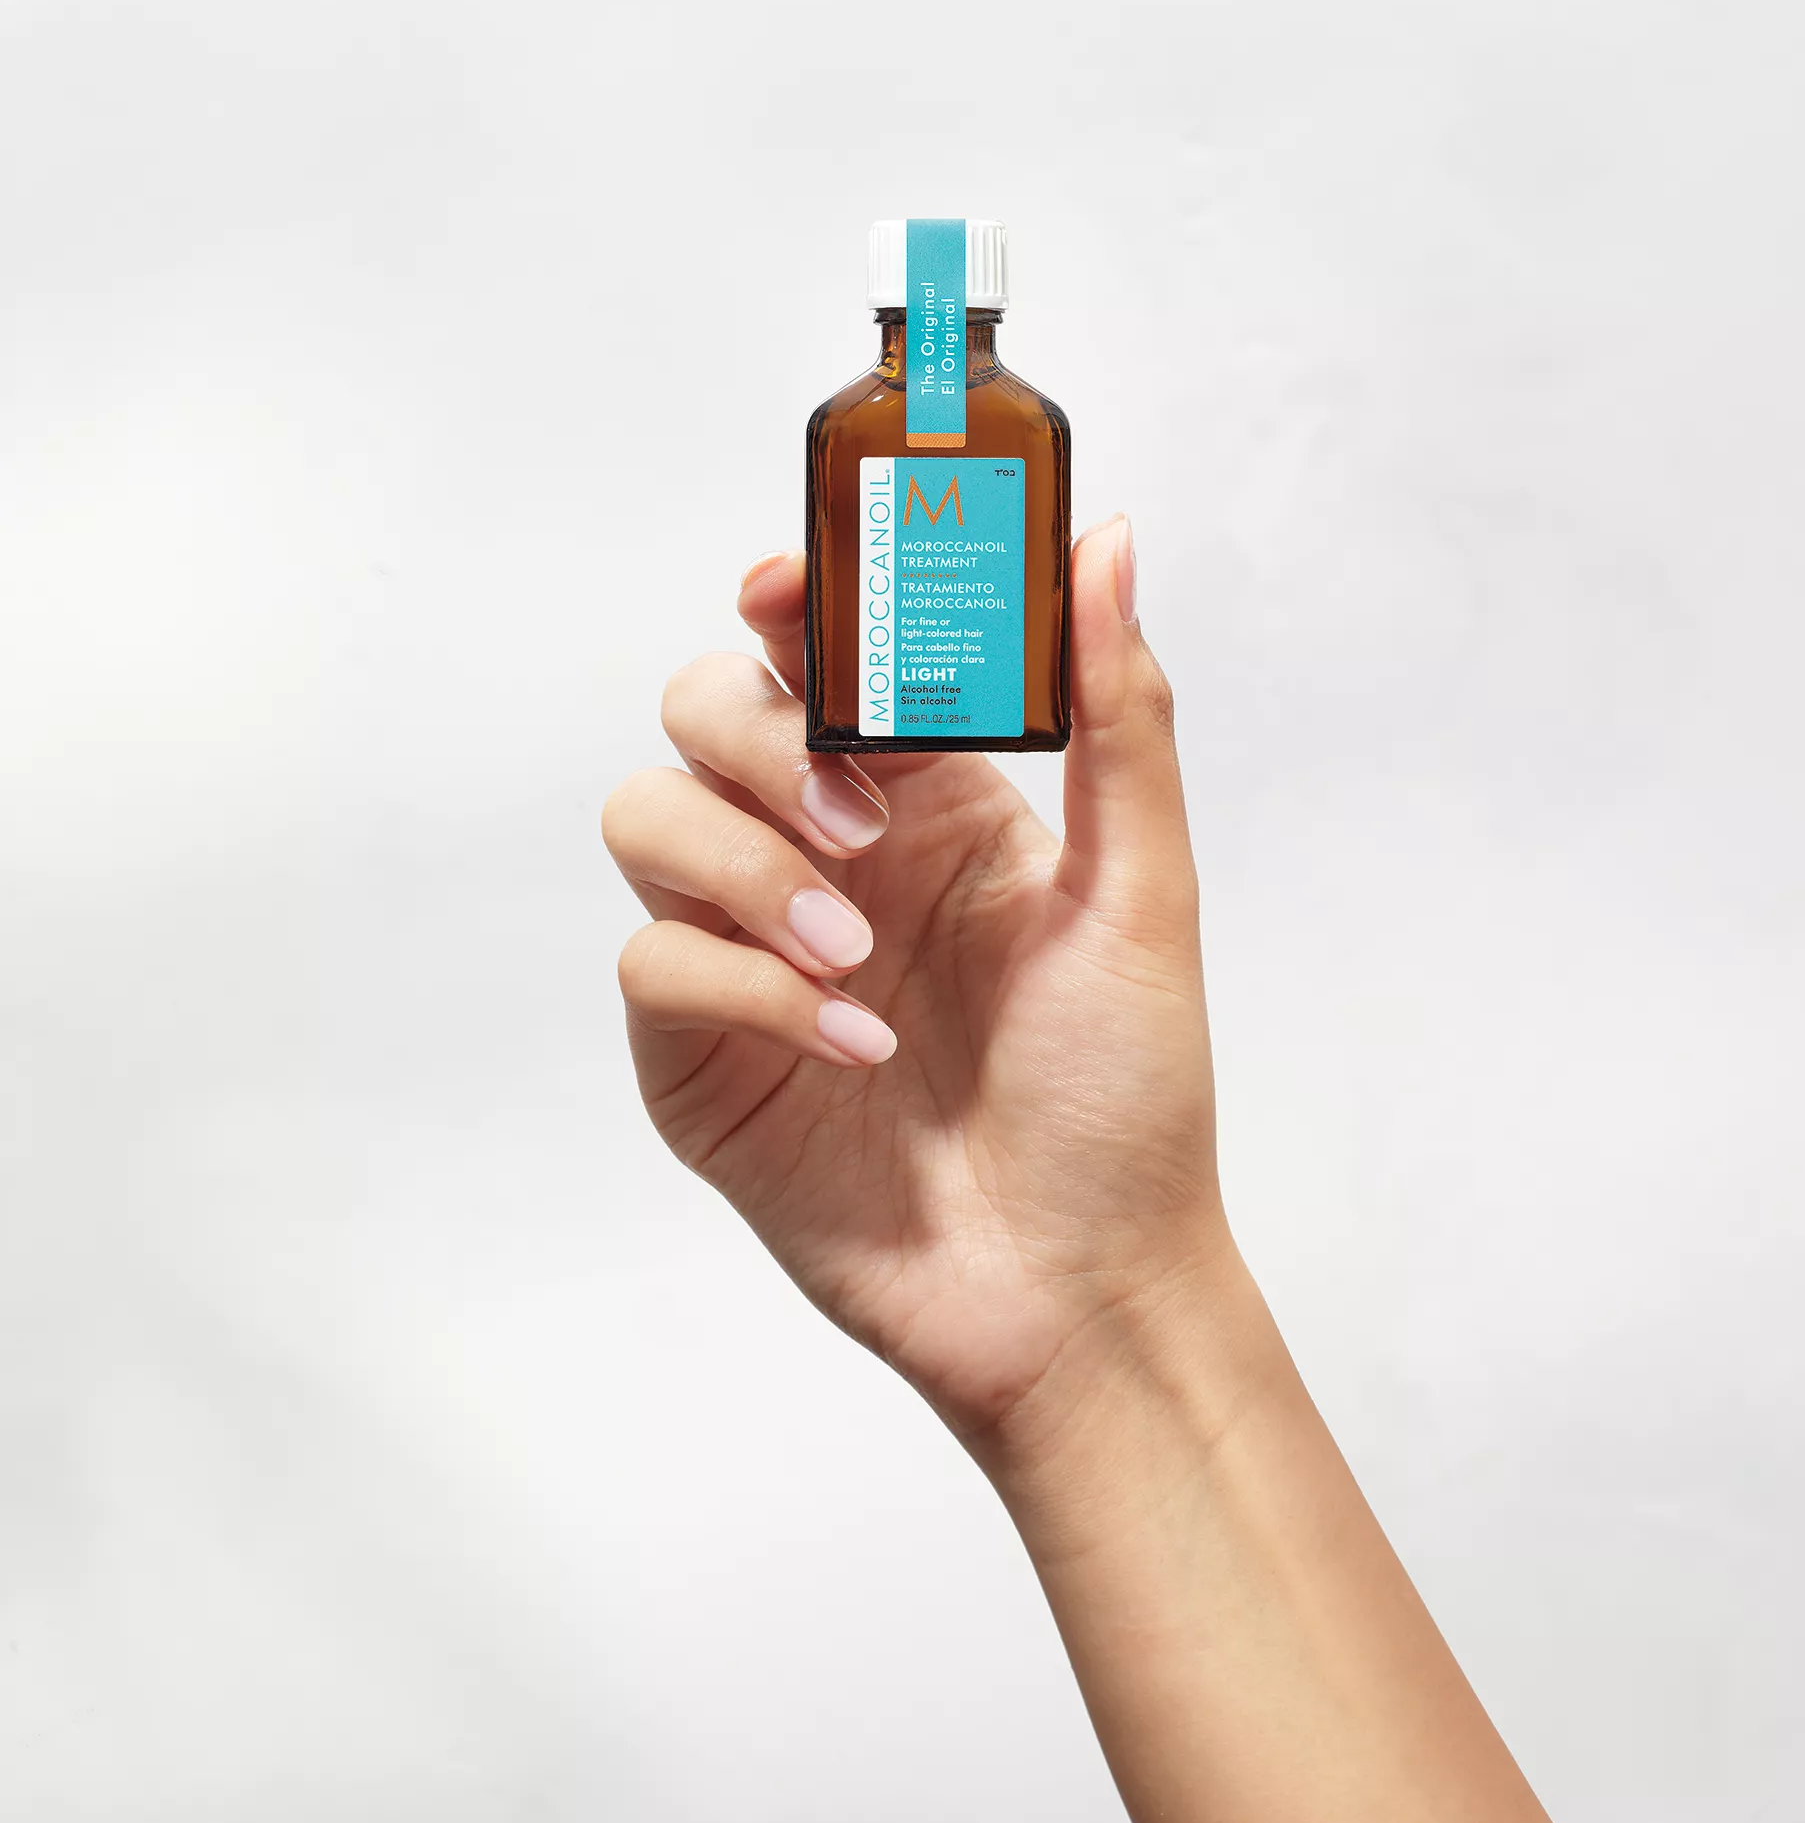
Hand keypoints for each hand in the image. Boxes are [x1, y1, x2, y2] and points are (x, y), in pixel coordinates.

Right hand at [601, 517, 1233, 1442]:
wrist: (1078, 1285)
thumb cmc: (1125, 1096)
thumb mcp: (1140, 895)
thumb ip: (1117, 714)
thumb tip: (1109, 537)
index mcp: (929, 803)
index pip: (820, 656)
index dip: (788, 601)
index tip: (787, 586)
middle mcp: (828, 860)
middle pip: (704, 713)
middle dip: (760, 740)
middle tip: (855, 823)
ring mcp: (753, 954)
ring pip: (647, 817)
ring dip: (743, 862)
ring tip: (854, 950)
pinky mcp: (700, 1056)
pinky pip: (655, 962)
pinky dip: (745, 984)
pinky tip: (850, 1042)